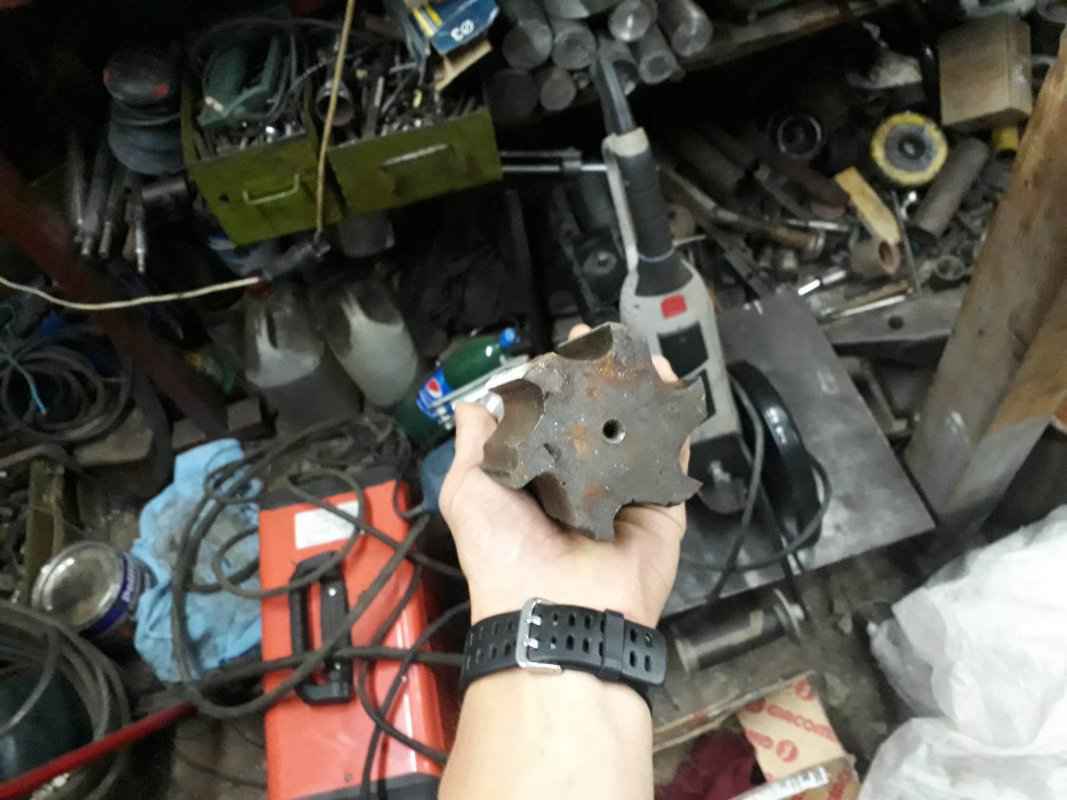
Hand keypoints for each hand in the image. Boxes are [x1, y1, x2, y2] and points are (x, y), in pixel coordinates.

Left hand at [440, 327, 687, 627]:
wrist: (555, 609)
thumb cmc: (503, 550)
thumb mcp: (470, 490)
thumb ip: (476, 446)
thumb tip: (470, 405)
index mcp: (538, 477)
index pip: (551, 418)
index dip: (556, 382)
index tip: (562, 350)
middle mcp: (583, 481)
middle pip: (598, 419)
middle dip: (602, 378)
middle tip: (602, 340)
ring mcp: (624, 491)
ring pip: (636, 431)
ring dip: (640, 390)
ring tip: (639, 352)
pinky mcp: (660, 505)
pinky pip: (671, 457)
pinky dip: (674, 420)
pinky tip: (668, 383)